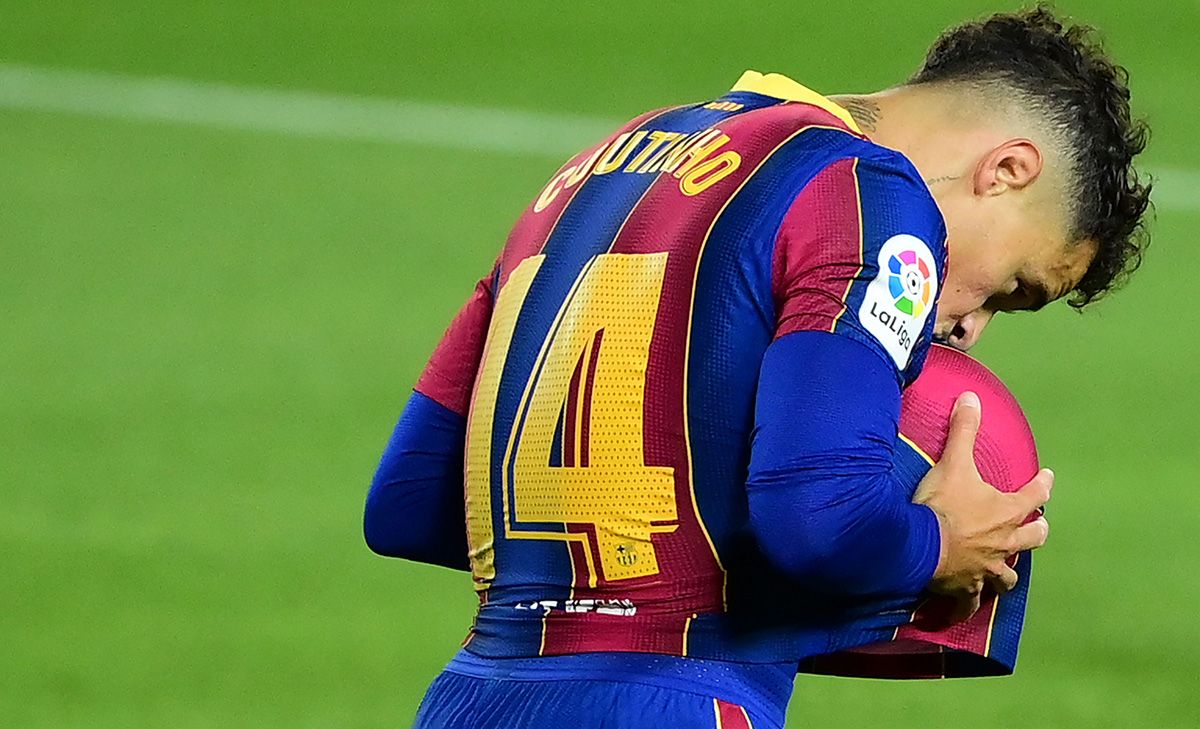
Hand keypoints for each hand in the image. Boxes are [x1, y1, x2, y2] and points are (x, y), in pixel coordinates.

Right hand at [912, 391, 1051, 623]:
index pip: (1035, 495)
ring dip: (1009, 572)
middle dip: (1037, 532)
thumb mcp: (953, 462)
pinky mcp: (966, 587)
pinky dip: (969, 604)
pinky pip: (971, 601)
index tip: (1048, 477)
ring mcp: (987, 568)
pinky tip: (966, 606)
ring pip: (1008, 575)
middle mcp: (1004, 541)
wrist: (920, 546)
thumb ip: (964, 430)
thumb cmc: (941, 505)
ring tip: (1006, 570)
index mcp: (1005, 511)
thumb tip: (972, 396)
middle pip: (1032, 539)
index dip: (1042, 485)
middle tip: (1038, 526)